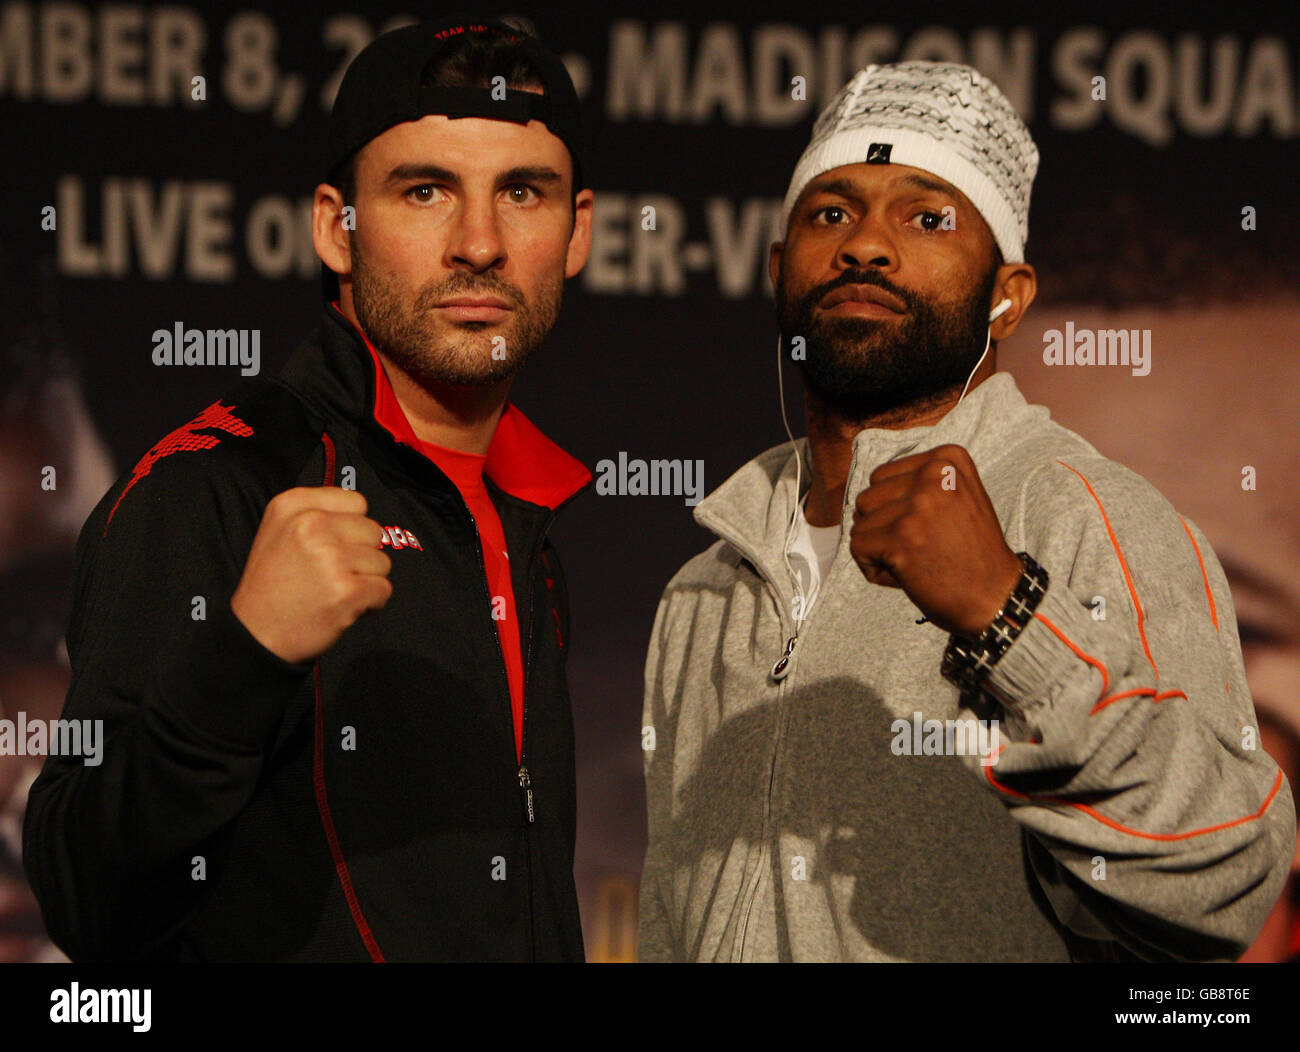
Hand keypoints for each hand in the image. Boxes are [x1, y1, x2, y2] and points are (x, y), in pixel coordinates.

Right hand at [231, 487, 392, 663]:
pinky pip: (384, 589)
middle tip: (332, 574)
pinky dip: (371, 602)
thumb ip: (318, 513)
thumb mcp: (277, 531)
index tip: (333, 544)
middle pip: (373, 532)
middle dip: (361, 555)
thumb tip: (361, 515)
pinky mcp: (347, 590)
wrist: (255, 635)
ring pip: (381, 562)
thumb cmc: (271, 586)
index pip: (356, 502)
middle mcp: (311, 525)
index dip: (351, 527)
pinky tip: (344, 606)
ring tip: (333, 591)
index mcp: (293, 505)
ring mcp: (331, 558)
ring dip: (366, 581)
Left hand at [849, 444, 1021, 637]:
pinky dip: (873, 567)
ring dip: (878, 547)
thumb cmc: (970, 553)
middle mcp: (934, 474)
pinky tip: (906, 573)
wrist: (995, 596)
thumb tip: (862, 496)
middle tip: (921, 547)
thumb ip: (918, 484)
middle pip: (868, 497)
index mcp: (948, 459)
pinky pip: (857, 547)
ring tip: (915, 558)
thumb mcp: (957, 497)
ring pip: (860, 521)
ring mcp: (918, 505)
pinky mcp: (902, 536)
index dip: (895, 509)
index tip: (930, 527)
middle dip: (883, 527)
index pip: (882, 477)